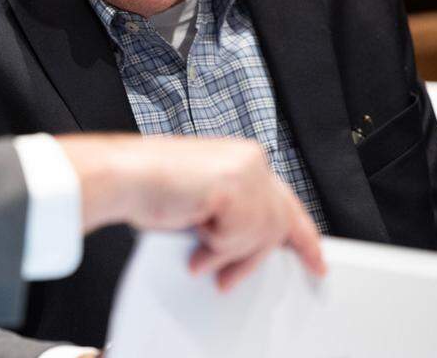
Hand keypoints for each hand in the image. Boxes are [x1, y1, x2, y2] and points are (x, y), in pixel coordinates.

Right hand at [55, 134, 324, 290]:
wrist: (123, 175)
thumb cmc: (148, 184)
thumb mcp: (204, 197)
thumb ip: (233, 210)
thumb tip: (251, 242)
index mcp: (244, 157)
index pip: (285, 201)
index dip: (301, 234)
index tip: (314, 257)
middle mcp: (251, 160)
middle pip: (278, 223)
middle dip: (251, 258)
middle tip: (231, 278)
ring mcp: (246, 172)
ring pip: (260, 235)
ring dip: (224, 253)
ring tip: (198, 252)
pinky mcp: (234, 187)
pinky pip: (238, 237)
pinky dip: (214, 245)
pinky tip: (194, 233)